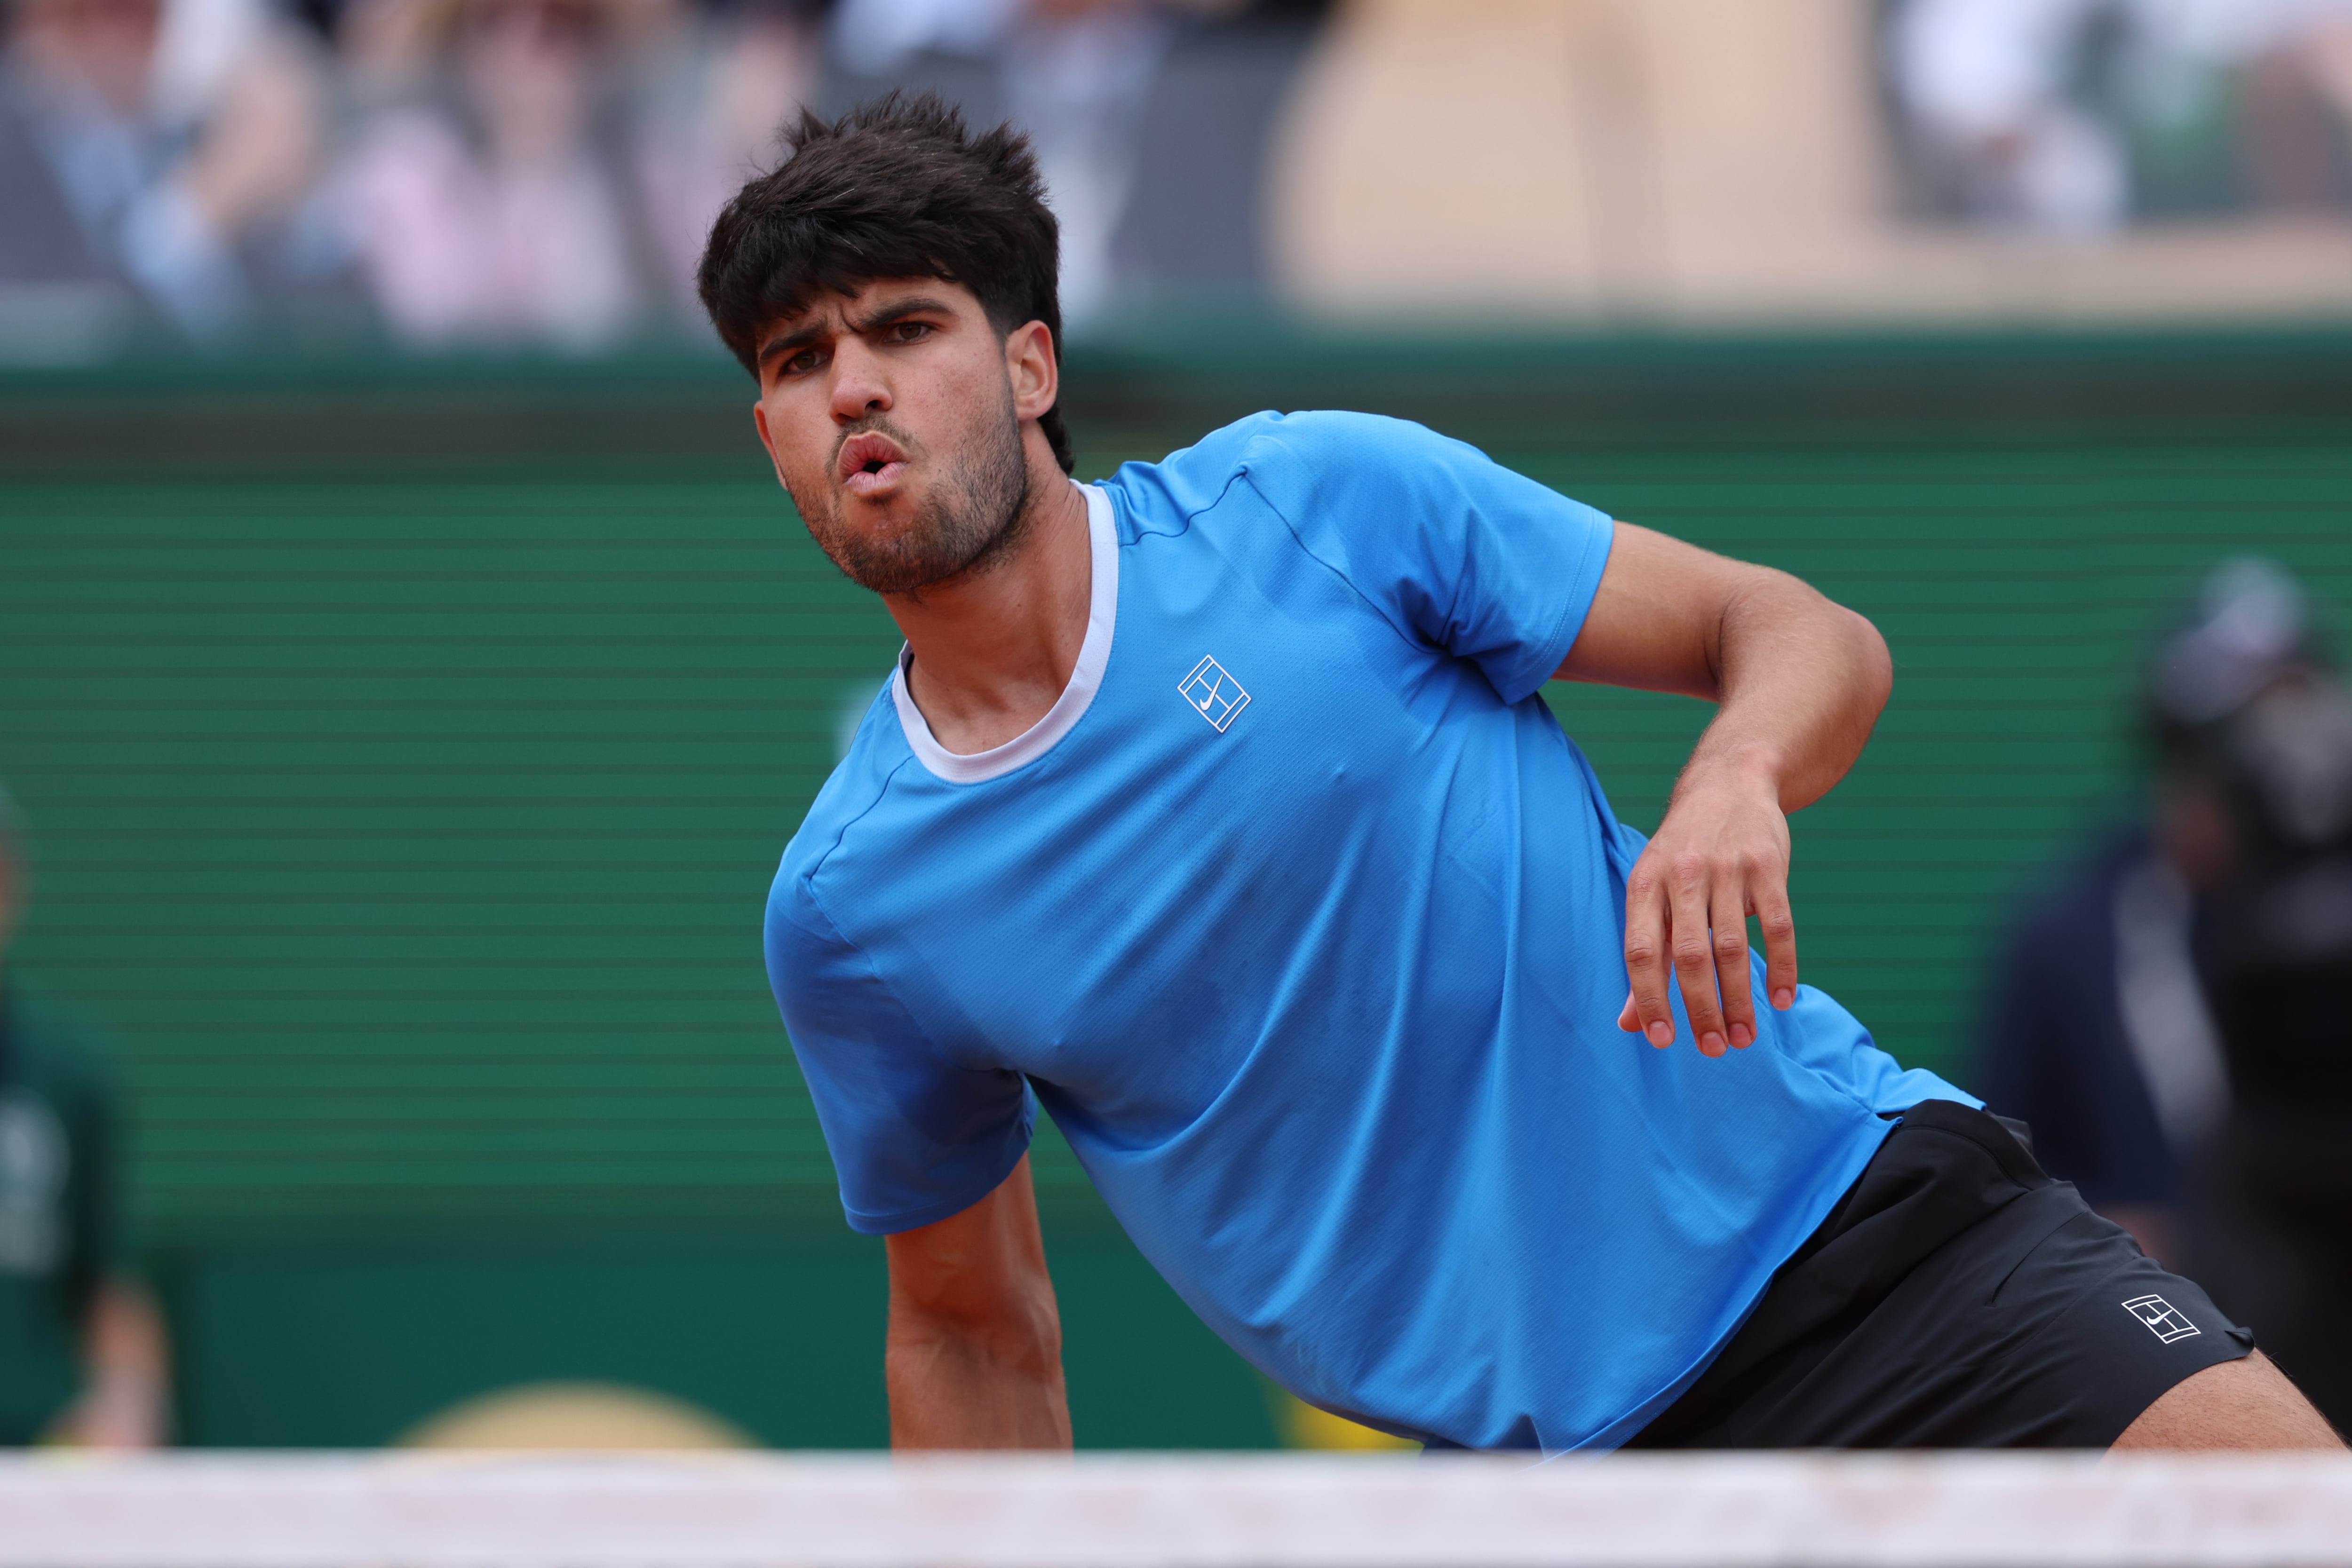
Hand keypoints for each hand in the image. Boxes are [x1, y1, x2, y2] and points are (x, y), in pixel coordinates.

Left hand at [1616, 762, 1797, 1056]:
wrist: (1728, 783)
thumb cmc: (1682, 854)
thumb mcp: (1652, 893)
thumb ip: (1647, 957)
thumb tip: (1629, 1024)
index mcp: (1645, 884)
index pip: (1641, 951)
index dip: (1648, 998)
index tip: (1661, 1039)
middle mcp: (1683, 875)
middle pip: (1691, 955)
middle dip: (1701, 1009)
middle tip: (1713, 1049)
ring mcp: (1727, 869)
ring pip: (1734, 947)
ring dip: (1741, 999)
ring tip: (1743, 1038)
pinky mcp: (1768, 866)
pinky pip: (1779, 926)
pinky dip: (1782, 967)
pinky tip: (1782, 1000)